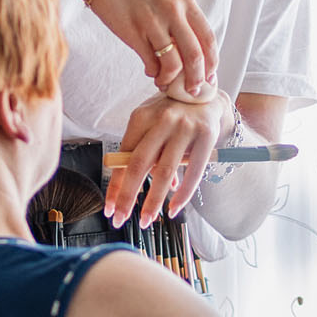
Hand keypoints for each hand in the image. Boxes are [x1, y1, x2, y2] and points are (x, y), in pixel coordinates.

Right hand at [84, 0, 218, 100]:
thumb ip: (180, 14)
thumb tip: (189, 45)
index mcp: (185, 0)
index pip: (208, 38)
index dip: (211, 62)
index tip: (208, 76)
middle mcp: (174, 10)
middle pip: (195, 55)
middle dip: (196, 79)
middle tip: (192, 90)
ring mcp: (154, 21)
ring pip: (173, 63)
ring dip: (171, 80)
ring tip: (164, 83)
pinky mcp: (134, 32)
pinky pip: (151, 62)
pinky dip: (153, 72)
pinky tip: (150, 71)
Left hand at [104, 91, 233, 228]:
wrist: (207, 96)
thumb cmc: (173, 115)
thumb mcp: (153, 126)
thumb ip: (146, 153)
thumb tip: (136, 188)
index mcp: (142, 117)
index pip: (122, 156)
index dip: (114, 184)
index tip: (109, 208)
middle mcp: (162, 120)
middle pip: (139, 164)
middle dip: (127, 196)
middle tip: (120, 219)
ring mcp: (185, 127)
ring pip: (164, 172)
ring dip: (153, 201)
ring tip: (146, 220)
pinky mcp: (206, 136)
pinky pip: (193, 172)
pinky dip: (183, 195)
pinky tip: (174, 209)